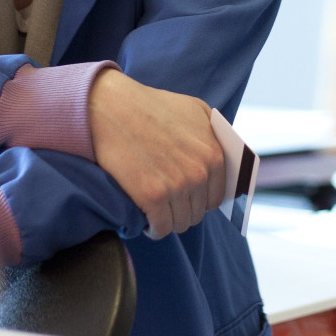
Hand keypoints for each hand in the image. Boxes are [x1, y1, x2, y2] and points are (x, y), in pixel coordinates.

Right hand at [88, 69, 225, 237]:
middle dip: (182, 210)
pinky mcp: (152, 196)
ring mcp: (176, 185)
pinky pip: (160, 228)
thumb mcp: (196, 110)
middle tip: (165, 202)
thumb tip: (224, 162)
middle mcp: (199, 172)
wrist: (112, 107)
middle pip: (197, 213)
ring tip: (154, 210)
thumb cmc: (152, 107)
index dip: (199, 199)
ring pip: (180, 223)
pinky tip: (145, 221)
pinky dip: (153, 229)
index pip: (215, 197)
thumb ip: (215, 136)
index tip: (185, 198)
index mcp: (214, 155)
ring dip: (168, 221)